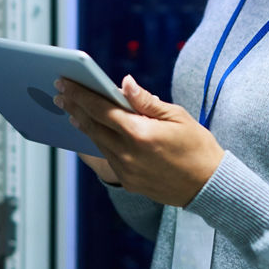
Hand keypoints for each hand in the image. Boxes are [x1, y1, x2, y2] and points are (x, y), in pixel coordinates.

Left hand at [55, 74, 223, 206]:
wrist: (209, 186)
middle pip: (92, 126)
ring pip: (97, 142)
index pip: (101, 109)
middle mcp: (128, 153)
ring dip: (82, 124)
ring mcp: (126, 170)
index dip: (80, 94)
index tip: (64, 82)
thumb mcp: (177, 116)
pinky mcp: (128, 181)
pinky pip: (107, 157)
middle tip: (59, 93)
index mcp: (140, 133)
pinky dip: (97, 141)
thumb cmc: (198, 146)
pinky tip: (92, 131)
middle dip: (74, 107)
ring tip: (71, 110)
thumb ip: (146, 101)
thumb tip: (124, 83)